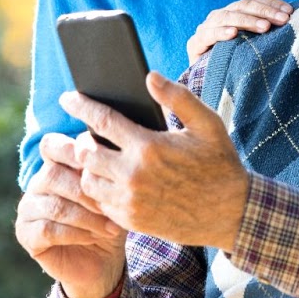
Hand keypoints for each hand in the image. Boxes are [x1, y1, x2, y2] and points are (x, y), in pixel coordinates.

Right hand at [15, 133, 127, 297]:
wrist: (103, 261)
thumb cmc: (110, 220)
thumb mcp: (114, 193)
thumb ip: (108, 171)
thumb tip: (117, 146)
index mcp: (55, 165)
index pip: (51, 145)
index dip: (72, 151)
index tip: (100, 165)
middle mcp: (37, 184)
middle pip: (53, 175)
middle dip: (86, 191)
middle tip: (112, 205)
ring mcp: (28, 209)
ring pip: (55, 206)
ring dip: (87, 217)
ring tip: (111, 226)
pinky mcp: (26, 234)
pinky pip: (48, 230)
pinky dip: (76, 233)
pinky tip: (94, 237)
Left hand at [59, 73, 250, 251]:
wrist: (231, 213)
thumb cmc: (220, 163)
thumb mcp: (207, 124)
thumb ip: (178, 97)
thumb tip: (149, 76)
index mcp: (149, 146)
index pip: (101, 120)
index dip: (81, 106)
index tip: (67, 97)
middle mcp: (134, 175)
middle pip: (86, 153)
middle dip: (82, 140)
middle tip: (86, 134)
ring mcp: (131, 201)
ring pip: (88, 181)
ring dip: (90, 168)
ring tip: (99, 158)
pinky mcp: (132, 221)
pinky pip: (101, 204)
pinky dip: (101, 191)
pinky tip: (112, 181)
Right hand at [186, 0, 292, 61]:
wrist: (211, 84)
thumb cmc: (240, 63)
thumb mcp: (256, 44)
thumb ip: (268, 31)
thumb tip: (294, 19)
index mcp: (236, 11)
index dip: (271, 2)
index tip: (289, 11)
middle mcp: (221, 15)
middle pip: (243, 5)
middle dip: (265, 11)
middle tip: (283, 20)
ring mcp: (206, 27)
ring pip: (227, 16)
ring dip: (247, 21)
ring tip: (265, 27)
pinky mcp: (195, 43)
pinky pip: (208, 34)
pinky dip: (221, 32)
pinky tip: (234, 34)